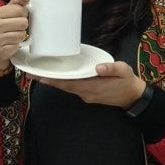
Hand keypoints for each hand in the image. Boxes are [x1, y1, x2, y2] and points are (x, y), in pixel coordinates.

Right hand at [0, 0, 29, 70]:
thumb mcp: (5, 13)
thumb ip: (16, 3)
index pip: (19, 9)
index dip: (23, 13)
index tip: (17, 17)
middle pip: (23, 22)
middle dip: (22, 25)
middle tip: (15, 28)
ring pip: (21, 34)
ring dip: (19, 36)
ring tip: (12, 36)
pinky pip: (17, 45)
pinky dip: (16, 45)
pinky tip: (9, 44)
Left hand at [30, 60, 146, 107]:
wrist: (133, 97)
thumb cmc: (127, 82)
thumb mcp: (123, 71)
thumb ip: (111, 68)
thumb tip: (98, 67)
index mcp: (92, 87)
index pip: (68, 84)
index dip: (54, 81)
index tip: (40, 77)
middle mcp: (86, 93)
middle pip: (63, 86)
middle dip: (47, 81)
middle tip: (31, 74)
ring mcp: (86, 95)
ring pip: (66, 88)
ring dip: (53, 82)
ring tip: (39, 74)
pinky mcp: (88, 94)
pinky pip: (72, 88)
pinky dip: (63, 82)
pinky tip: (57, 76)